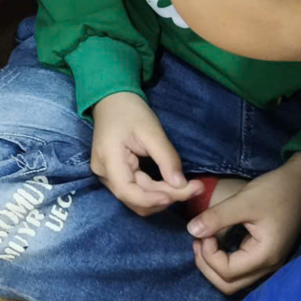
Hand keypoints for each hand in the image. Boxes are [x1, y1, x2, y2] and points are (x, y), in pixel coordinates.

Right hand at [88, 94, 194, 216]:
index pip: (127, 192)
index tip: (178, 194)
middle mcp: (104, 174)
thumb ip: (166, 158)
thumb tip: (181, 185)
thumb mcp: (151, 131)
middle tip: (196, 188)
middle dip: (166, 197)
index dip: (152, 199)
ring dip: (163, 196)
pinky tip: (174, 185)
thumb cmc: (130, 112)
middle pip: (135, 198)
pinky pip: (137, 191)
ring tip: (188, 187)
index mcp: (108, 160)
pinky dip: (156, 191)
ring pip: (137, 199)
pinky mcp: (117, 176)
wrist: (113, 101)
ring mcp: (108, 177)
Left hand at [188, 154, 300, 295]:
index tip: (203, 232)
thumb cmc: (276, 191)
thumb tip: (192, 231)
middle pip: (228, 284)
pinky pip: (239, 269)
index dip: (209, 255)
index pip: (227, 272)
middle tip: (198, 241)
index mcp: (265, 256)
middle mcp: (268, 266)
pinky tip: (215, 241)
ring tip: (203, 241)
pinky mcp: (264, 255)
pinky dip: (222, 261)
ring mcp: (267, 263)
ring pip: (233, 280)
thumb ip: (217, 217)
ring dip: (213, 265)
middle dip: (207, 266)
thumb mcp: (244, 201)